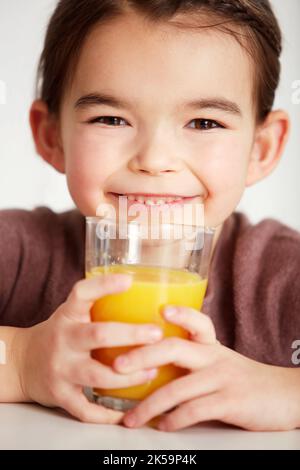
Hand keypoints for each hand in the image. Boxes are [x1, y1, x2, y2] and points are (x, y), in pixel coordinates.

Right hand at [15, 274, 162, 423]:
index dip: (104, 285)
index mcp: (67, 315)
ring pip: (97, 375)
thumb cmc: (60, 335)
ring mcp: (61, 368)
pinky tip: (129, 411)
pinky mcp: (60, 394)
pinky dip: (108, 415)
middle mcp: (63, 339)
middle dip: (131, 335)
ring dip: (128, 376)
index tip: (129, 281)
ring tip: (152, 371)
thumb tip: (143, 291)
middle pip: (98, 335)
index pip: (82, 293)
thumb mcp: (71, 314)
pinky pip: (86, 409)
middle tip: (157, 334)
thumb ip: (98, 304)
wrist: (23, 362)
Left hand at [114, 306, 299, 431]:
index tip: (160, 310)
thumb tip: (149, 370)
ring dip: (149, 405)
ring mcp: (222, 379)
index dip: (180, 313)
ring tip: (131, 418)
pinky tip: (163, 426)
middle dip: (142, 356)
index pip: (196, 321)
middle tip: (117, 366)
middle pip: (174, 348)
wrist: (284, 396)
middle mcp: (215, 357)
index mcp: (211, 345)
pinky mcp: (230, 402)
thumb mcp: (220, 361)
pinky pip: (195, 410)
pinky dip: (175, 420)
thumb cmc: (243, 379)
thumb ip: (192, 361)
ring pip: (178, 388)